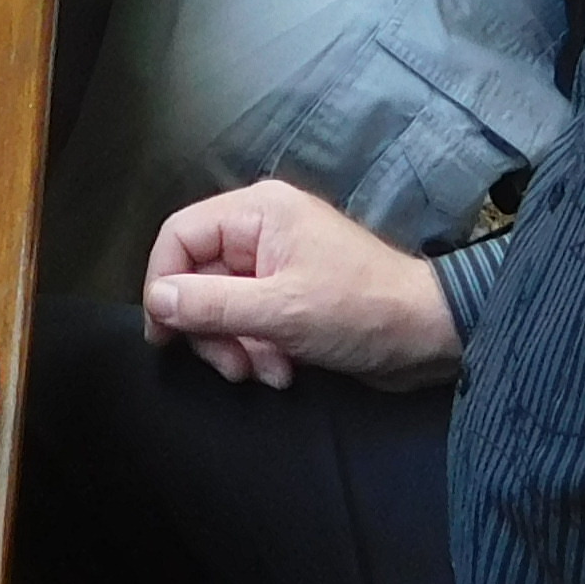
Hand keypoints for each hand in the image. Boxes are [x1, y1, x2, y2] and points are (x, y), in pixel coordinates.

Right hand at [139, 182, 458, 390]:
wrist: (428, 335)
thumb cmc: (359, 310)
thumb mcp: (279, 312)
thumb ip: (212, 305)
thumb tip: (155, 301)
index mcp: (257, 212)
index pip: (180, 235)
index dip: (163, 284)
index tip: (164, 335)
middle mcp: (261, 231)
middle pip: (197, 277)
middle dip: (210, 329)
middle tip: (233, 366)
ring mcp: (276, 265)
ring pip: (221, 307)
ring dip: (237, 348)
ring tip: (269, 371)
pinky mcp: (289, 298)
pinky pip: (249, 323)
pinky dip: (259, 351)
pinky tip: (285, 370)